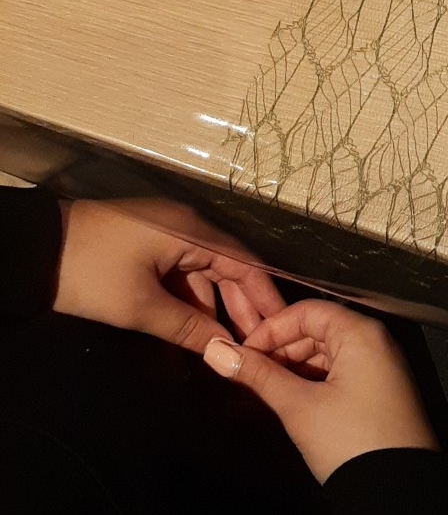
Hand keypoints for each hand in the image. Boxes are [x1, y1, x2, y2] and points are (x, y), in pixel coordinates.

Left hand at [53, 199, 284, 351]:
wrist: (33, 248)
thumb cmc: (90, 272)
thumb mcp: (139, 306)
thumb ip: (186, 328)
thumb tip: (224, 351)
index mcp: (192, 232)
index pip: (245, 263)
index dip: (265, 296)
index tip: (282, 327)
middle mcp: (187, 227)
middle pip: (228, 267)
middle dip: (244, 305)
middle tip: (261, 344)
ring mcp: (167, 234)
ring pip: (204, 273)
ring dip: (216, 306)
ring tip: (230, 344)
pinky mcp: (148, 244)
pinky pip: (183, 272)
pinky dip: (192, 299)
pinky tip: (197, 328)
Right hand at [203, 299, 437, 482]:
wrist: (399, 493)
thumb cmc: (350, 441)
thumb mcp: (299, 407)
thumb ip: (258, 377)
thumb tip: (216, 352)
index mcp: (360, 332)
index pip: (307, 311)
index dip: (270, 329)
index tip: (240, 353)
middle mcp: (373, 341)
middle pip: (315, 332)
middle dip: (276, 353)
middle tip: (242, 376)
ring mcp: (377, 367)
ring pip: (322, 358)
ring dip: (287, 374)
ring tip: (251, 394)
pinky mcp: (375, 392)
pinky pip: (334, 377)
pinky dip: (306, 388)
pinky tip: (275, 406)